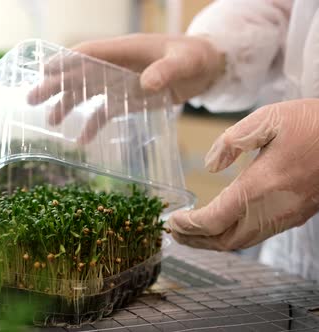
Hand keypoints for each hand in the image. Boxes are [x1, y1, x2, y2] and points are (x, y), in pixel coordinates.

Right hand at [27, 34, 224, 142]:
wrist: (208, 68)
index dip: (66, 61)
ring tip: (50, 120)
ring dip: (66, 105)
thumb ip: (167, 70)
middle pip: (79, 74)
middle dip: (54, 85)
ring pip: (86, 93)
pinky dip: (92, 124)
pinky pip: (105, 112)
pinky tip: (81, 139)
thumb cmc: (196, 56)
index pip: (89, 53)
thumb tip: (147, 84)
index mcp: (124, 50)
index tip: (45, 70)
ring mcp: (120, 83)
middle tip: (31, 99)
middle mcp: (116, 65)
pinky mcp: (128, 99)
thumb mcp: (185, 60)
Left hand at [168, 99, 318, 249]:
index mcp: (260, 186)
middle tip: (173, 232)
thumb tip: (210, 165)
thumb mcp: (268, 119)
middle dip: (195, 240)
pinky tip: (221, 224)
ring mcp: (285, 216)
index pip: (213, 220)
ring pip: (241, 242)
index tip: (170, 221)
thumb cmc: (312, 124)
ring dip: (212, 241)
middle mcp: (271, 209)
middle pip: (224, 240)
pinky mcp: (294, 215)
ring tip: (191, 233)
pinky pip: (256, 235)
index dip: (188, 225)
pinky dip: (231, 236)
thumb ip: (232, 141)